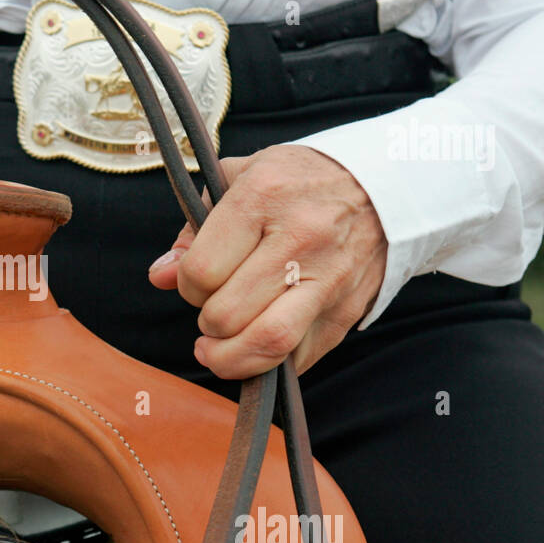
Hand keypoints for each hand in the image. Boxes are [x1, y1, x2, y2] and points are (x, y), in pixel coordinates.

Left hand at [147, 145, 384, 378]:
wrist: (384, 185)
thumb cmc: (298, 181)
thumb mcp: (239, 179)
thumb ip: (193, 228)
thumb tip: (160, 275)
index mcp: (264, 197)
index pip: (202, 270)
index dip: (186, 285)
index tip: (194, 281)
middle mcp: (300, 238)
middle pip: (227, 313)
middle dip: (206, 323)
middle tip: (210, 312)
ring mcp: (330, 278)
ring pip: (267, 345)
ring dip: (230, 360)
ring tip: (216, 350)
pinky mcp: (349, 309)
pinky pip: (301, 358)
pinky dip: (271, 363)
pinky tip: (258, 345)